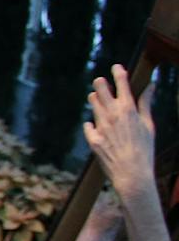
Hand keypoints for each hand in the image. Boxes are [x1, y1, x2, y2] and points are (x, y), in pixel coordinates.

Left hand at [87, 64, 157, 206]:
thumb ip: (146, 104)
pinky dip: (92, 124)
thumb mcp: (149, 125)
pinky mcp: (92, 138)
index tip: (116, 67)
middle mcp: (112, 114)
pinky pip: (88, 125)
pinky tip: (97, 126)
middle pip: (100, 88)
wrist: (132, 173)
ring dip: (95, 100)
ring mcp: (100, 125)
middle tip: (100, 81)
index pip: (121, 83)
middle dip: (100, 83)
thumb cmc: (145, 149)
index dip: (118, 72)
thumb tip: (151, 86)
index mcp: (128, 109)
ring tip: (97, 98)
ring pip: (92, 104)